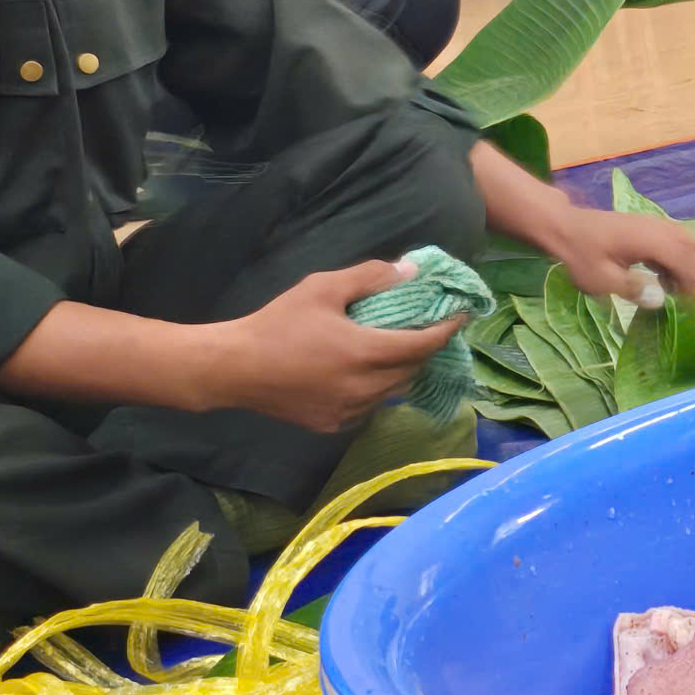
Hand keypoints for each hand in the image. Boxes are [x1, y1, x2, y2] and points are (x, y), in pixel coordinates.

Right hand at [209, 259, 465, 433]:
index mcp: (365, 354)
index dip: (446, 330)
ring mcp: (348, 411)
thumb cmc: (278, 323)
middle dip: (426, 348)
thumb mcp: (323, 288)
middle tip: (430, 326)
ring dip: (403, 370)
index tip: (461, 314)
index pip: (422, 345)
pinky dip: (377, 388)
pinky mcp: (331, 424)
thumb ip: (370, 277)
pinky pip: (369, 405)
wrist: (232, 368)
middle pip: (412, 370)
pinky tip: (367, 372)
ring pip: (392, 391)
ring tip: (400, 347)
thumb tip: (411, 270)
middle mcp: (364, 388)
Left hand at [543, 204, 694, 305]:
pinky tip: (674, 290)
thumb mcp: (602, 280)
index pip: (692, 264)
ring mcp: (662, 230)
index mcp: (655, 241)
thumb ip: (633, 289)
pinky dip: (688, 270)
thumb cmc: (581, 255)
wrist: (565, 228)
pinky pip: (683, 251)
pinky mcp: (656, 234)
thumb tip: (661, 300)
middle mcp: (666, 231)